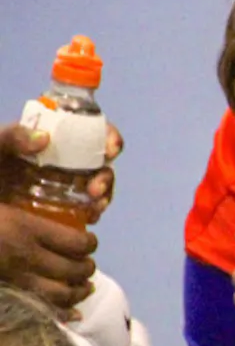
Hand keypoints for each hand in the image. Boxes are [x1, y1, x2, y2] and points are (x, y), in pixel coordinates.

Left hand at [0, 121, 122, 221]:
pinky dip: (95, 210)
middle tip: (96, 190)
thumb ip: (12, 136)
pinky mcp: (65, 202)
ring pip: (99, 182)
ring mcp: (67, 180)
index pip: (90, 128)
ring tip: (96, 208)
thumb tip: (44, 138)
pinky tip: (91, 217)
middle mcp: (66, 156)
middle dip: (107, 175)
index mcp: (53, 136)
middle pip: (100, 160)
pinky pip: (89, 205)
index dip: (109, 135)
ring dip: (105, 194)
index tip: (111, 149)